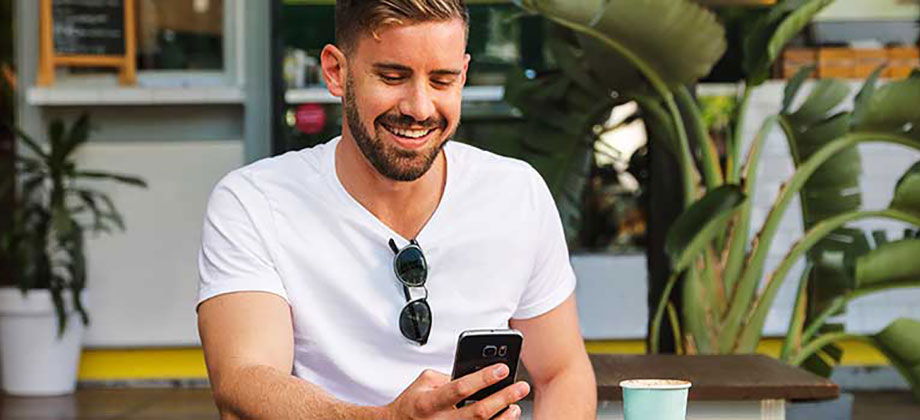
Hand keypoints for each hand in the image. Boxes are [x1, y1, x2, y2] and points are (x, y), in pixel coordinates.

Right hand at [384, 363, 529, 419]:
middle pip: (477, 412)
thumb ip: (448, 376)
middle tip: (520, 387)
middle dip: (502, 398)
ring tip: (515, 405)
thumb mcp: (424, 382)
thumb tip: (477, 374)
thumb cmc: (413, 403)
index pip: (460, 388)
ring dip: (503, 417)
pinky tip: (504, 418)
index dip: (484, 378)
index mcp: (429, 402)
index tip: (502, 369)